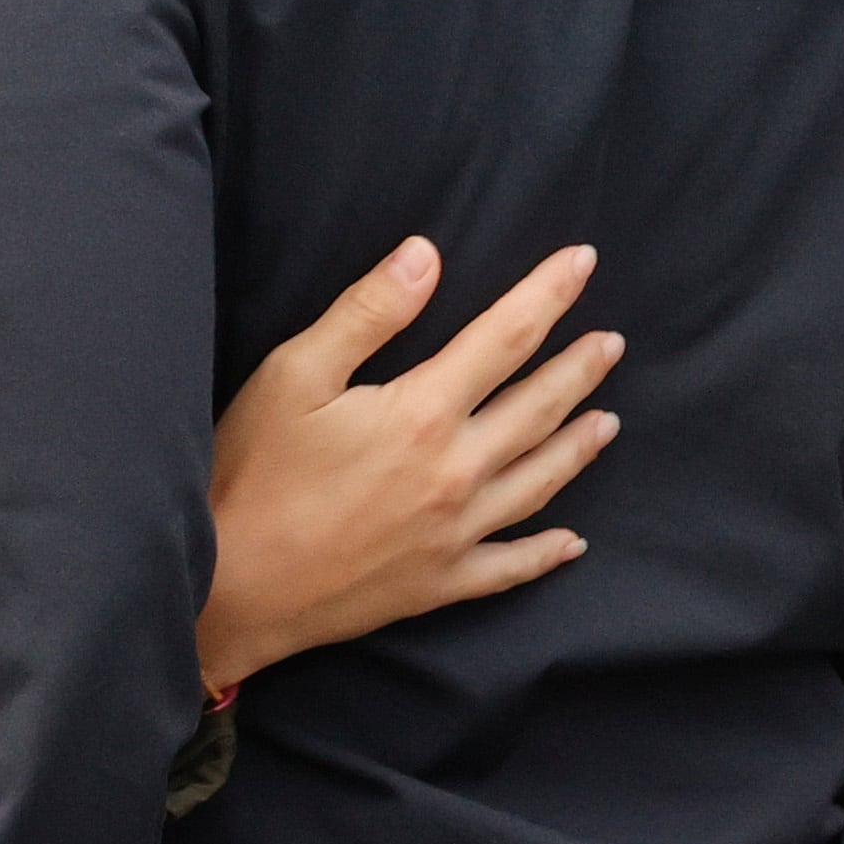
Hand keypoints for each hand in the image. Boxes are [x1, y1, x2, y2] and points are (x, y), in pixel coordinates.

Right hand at [198, 240, 620, 696]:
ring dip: (578, 447)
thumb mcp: (295, 374)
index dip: (548, 294)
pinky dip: (546, 553)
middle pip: (537, 408)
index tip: (583, 262)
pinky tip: (572, 543)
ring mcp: (454, 535)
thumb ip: (368, 312)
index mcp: (424, 414)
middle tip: (611, 342)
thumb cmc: (253, 474)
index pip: (506, 337)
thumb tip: (426, 254)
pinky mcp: (439, 583)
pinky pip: (510, 567)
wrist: (231, 590)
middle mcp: (456, 474)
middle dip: (579, 368)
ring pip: (538, 482)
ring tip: (608, 422)